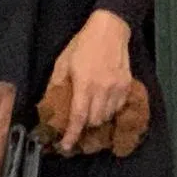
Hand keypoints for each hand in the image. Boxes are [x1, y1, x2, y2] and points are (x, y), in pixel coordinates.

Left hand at [48, 9, 132, 152]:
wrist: (110, 30)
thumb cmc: (82, 45)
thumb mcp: (63, 62)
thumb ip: (57, 84)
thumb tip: (49, 104)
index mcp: (84, 84)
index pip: (79, 117)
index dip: (72, 134)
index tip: (66, 146)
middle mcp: (103, 89)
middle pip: (94, 121)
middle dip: (84, 126)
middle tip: (76, 123)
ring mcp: (118, 88)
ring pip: (107, 116)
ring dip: (97, 118)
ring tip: (89, 111)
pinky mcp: (127, 85)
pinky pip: (118, 107)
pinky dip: (109, 110)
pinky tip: (102, 102)